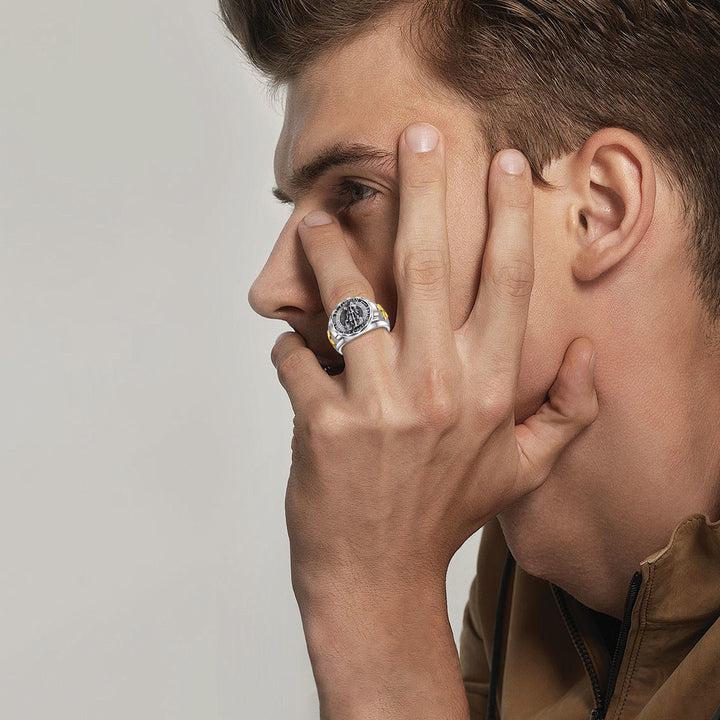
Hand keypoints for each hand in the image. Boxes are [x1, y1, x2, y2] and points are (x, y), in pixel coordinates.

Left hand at [270, 122, 597, 716]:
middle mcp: (440, 388)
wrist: (379, 576)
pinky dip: (288, 347)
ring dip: (329, 252)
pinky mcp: (323, 426)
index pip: (506, 284)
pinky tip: (290, 343)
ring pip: (349, 298)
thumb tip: (588, 353)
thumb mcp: (521, 472)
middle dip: (426, 189)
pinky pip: (296, 360)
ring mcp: (379, 406)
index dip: (508, 217)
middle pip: (431, 265)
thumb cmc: (445, 514)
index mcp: (491, 390)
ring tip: (319, 219)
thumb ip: (567, 413)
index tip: (506, 164)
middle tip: (418, 135)